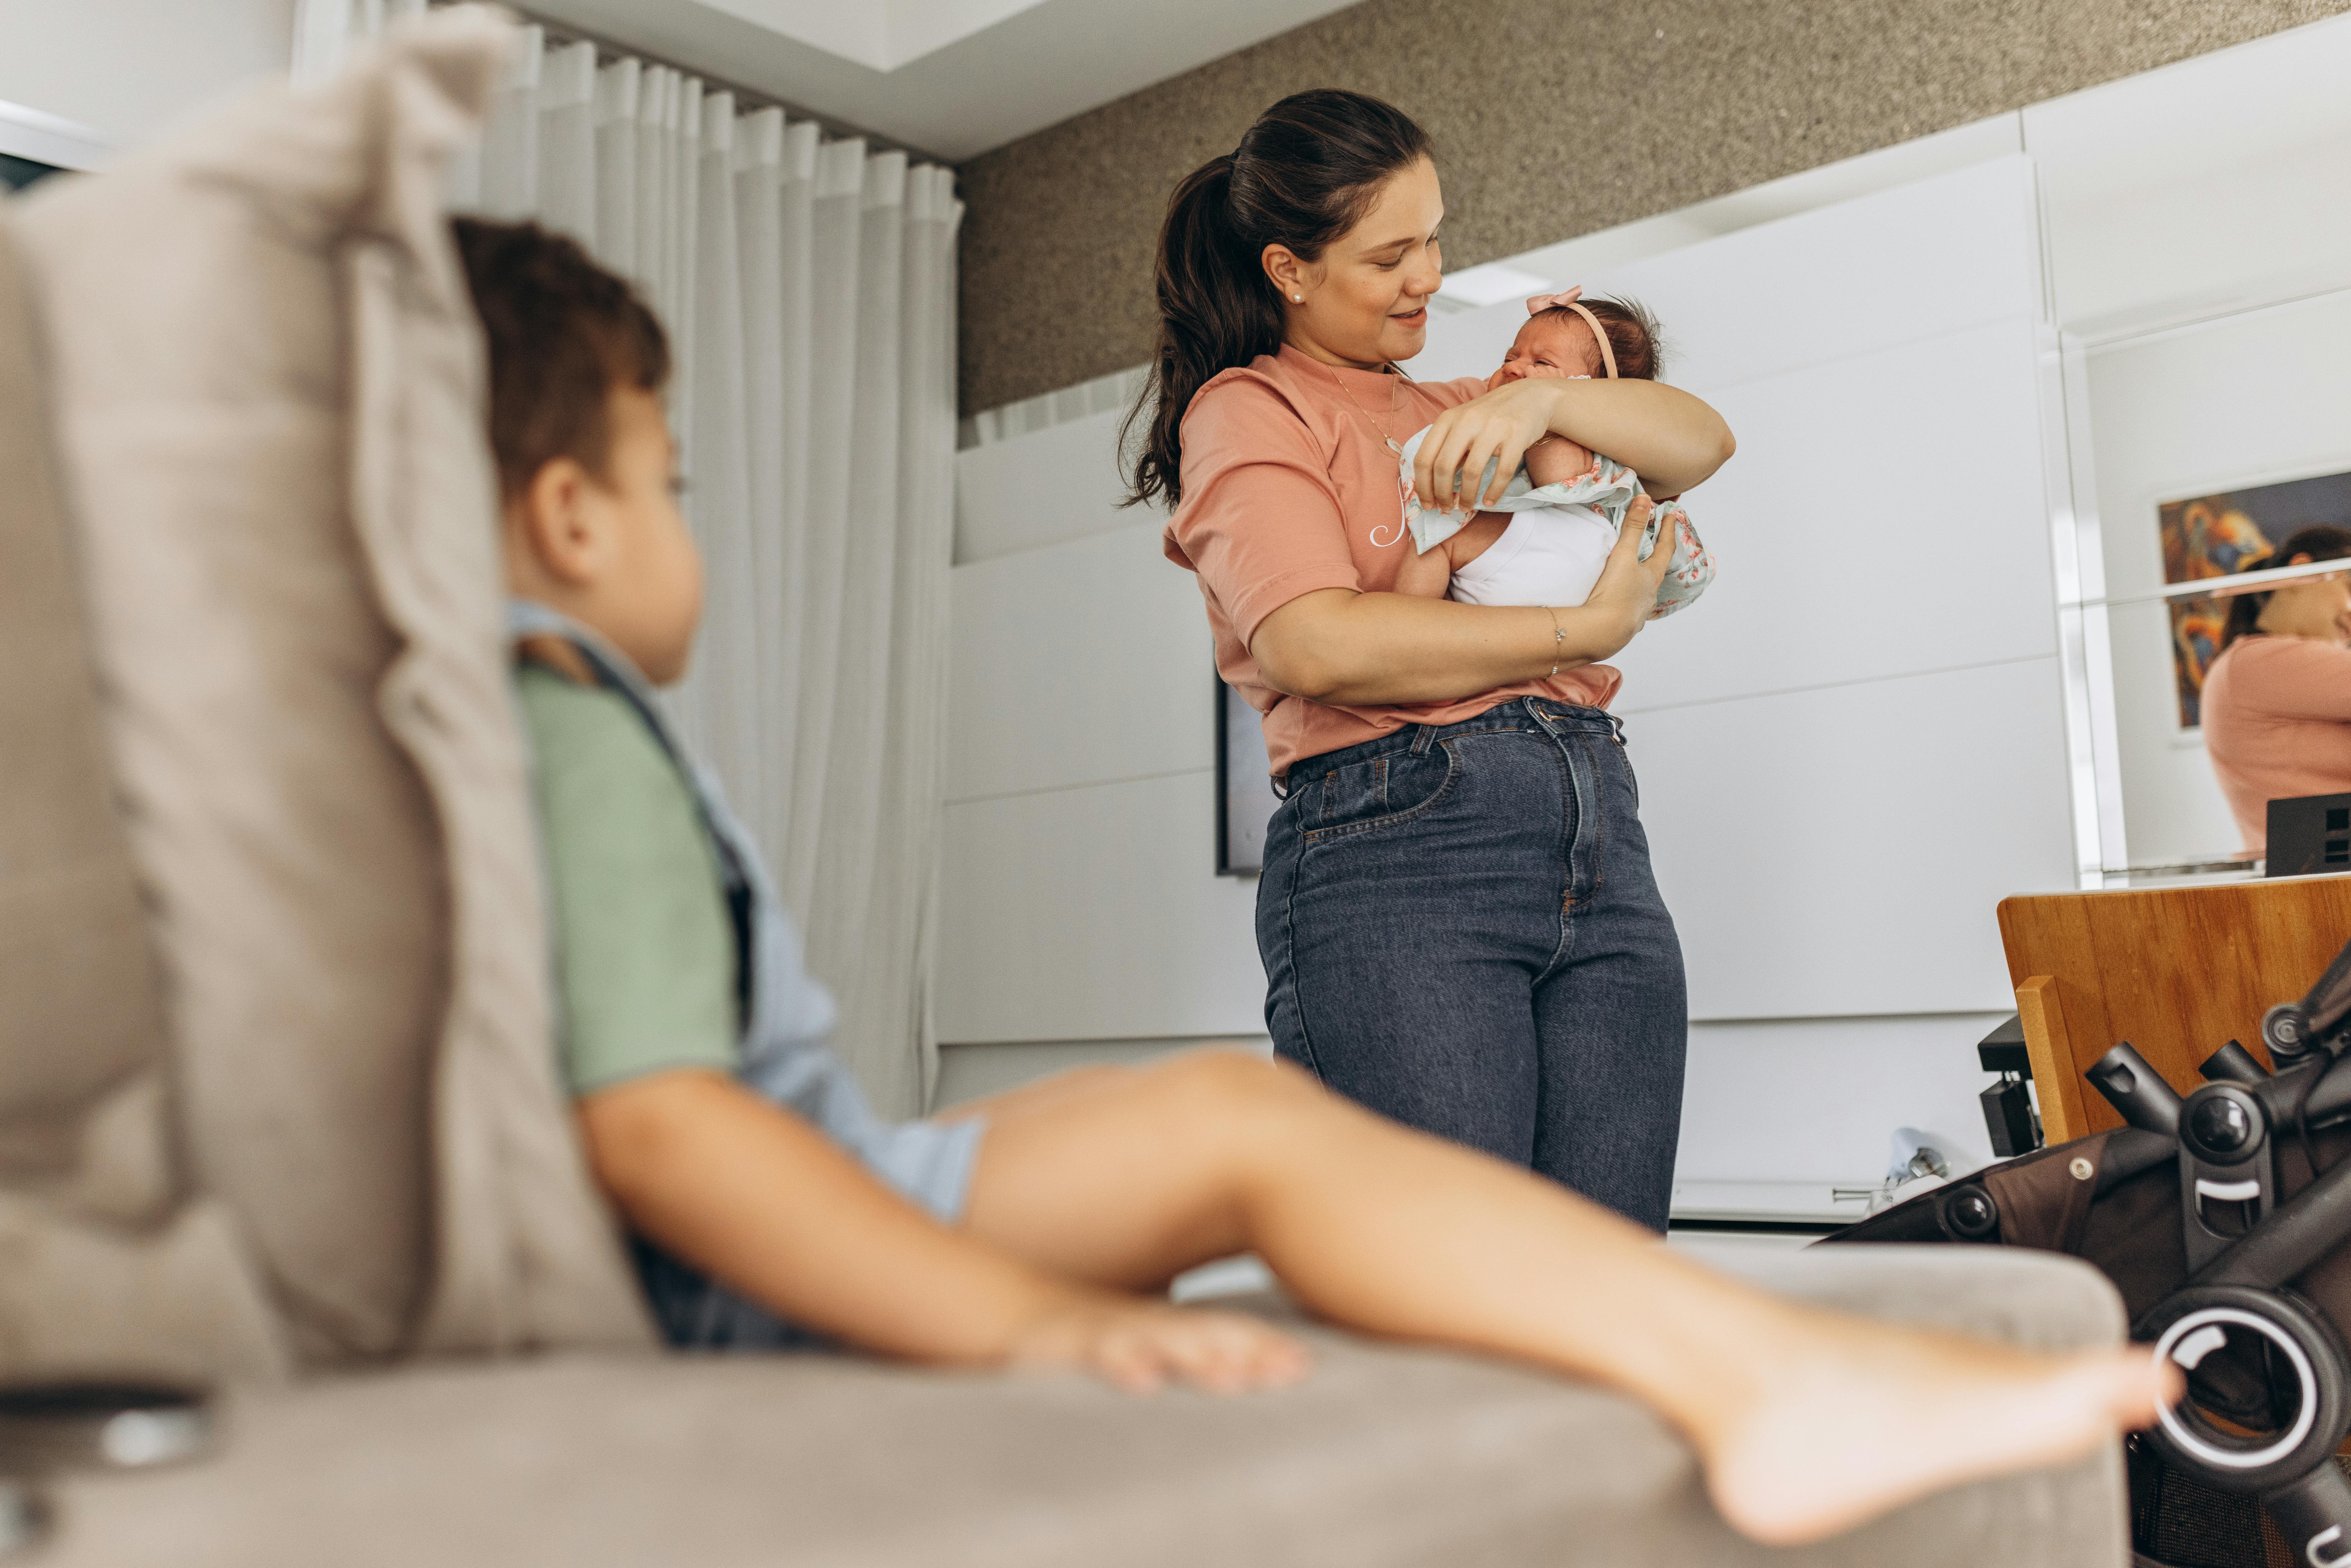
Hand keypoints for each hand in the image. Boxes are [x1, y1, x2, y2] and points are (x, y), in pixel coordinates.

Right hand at [1007, 1291, 1313, 1394]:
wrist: (1015, 1318)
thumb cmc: (1089, 1343)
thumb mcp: (1141, 1352)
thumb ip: (1186, 1362)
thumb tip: (1239, 1383)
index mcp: (1165, 1332)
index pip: (1223, 1336)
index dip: (1263, 1349)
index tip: (1304, 1367)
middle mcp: (1142, 1329)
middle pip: (1203, 1337)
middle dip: (1248, 1352)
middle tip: (1290, 1370)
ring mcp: (1105, 1336)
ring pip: (1156, 1343)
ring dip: (1196, 1356)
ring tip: (1233, 1376)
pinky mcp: (1064, 1348)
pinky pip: (1094, 1356)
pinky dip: (1120, 1366)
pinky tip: (1141, 1381)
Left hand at [1412, 378, 1558, 514]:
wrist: (1531, 397)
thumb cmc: (1491, 415)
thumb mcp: (1462, 424)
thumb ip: (1447, 448)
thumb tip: (1433, 485)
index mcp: (1448, 419)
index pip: (1424, 457)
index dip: (1423, 486)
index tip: (1427, 503)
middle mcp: (1467, 421)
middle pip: (1443, 467)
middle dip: (1441, 494)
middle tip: (1445, 509)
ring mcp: (1492, 428)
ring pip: (1471, 472)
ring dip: (1466, 497)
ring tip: (1465, 507)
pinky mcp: (1515, 436)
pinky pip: (1502, 472)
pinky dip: (1494, 492)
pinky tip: (1489, 501)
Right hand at [1575, 496, 1672, 656]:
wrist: (1603, 632)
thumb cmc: (1614, 593)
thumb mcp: (1623, 555)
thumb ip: (1632, 527)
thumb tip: (1645, 499)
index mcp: (1651, 576)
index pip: (1665, 548)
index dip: (1668, 530)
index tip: (1672, 515)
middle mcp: (1649, 595)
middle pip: (1657, 573)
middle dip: (1656, 559)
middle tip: (1656, 548)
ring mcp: (1638, 613)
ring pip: (1645, 594)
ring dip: (1642, 584)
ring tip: (1636, 579)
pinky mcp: (1624, 627)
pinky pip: (1629, 611)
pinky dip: (1628, 603)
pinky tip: (1621, 605)